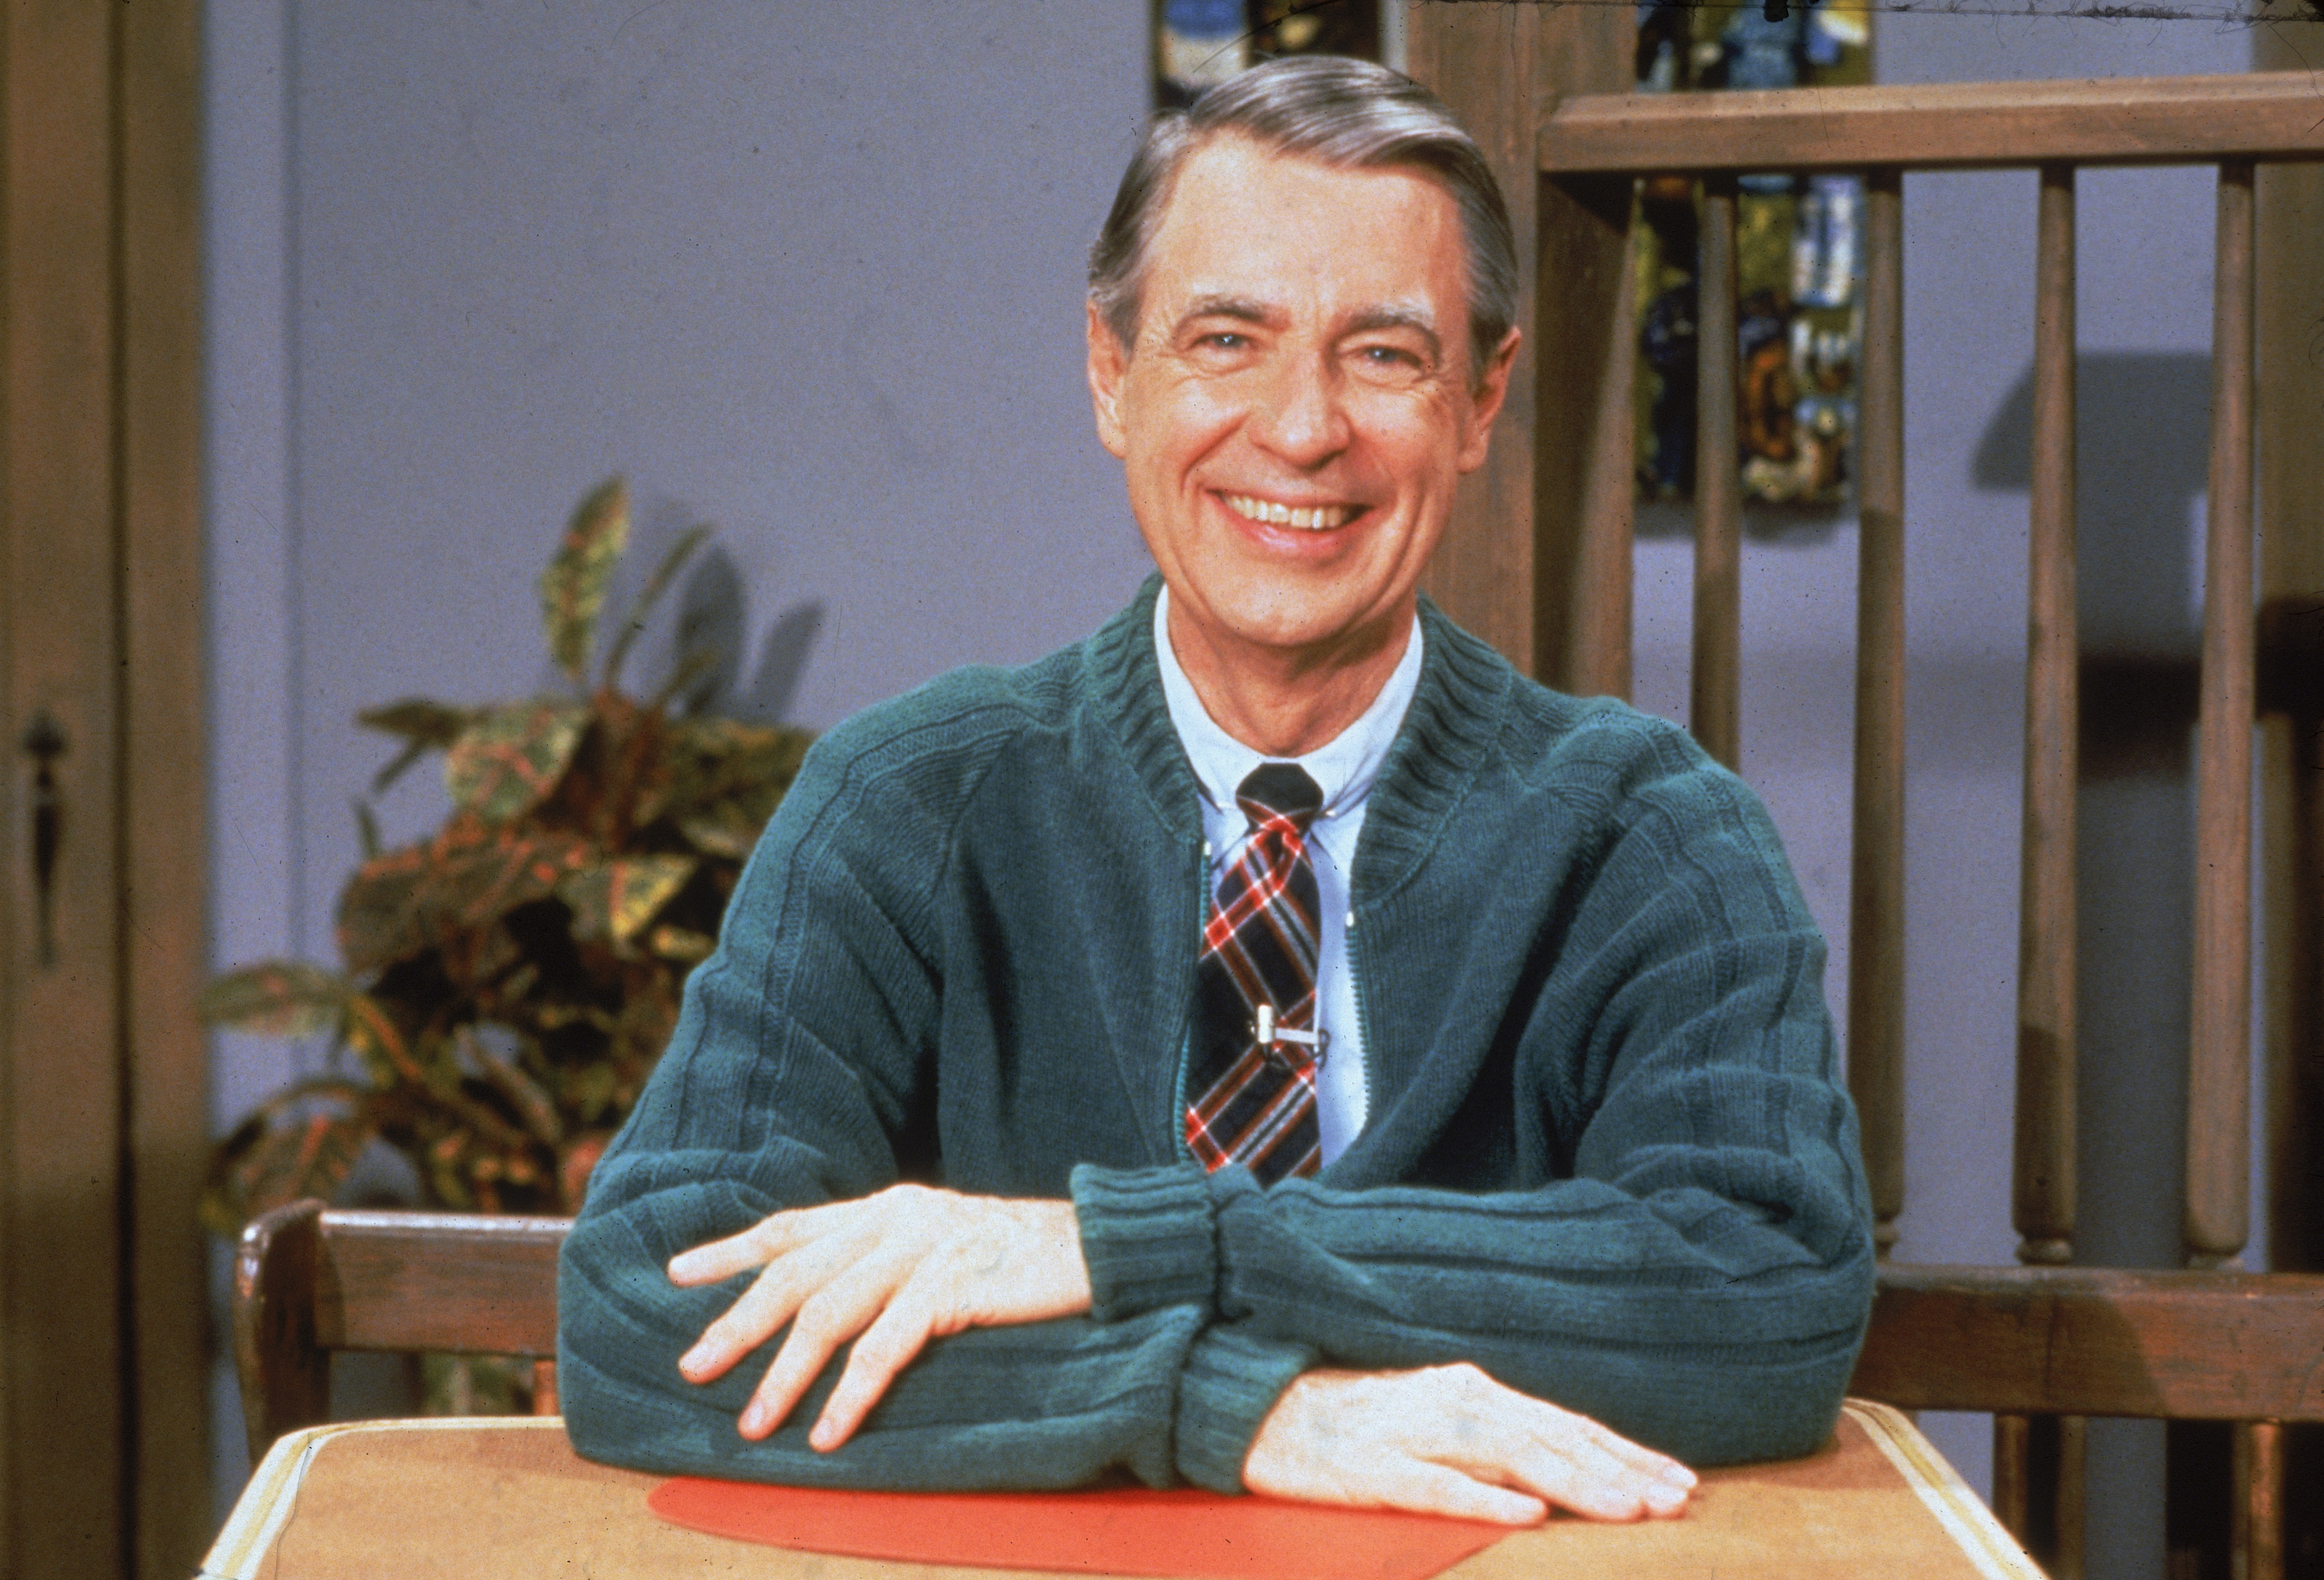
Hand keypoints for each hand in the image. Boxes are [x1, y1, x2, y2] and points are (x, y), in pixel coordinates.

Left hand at [666, 1184, 1091, 1449]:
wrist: (1100, 1246)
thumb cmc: (1020, 1256)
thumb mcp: (942, 1242)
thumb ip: (886, 1258)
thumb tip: (825, 1301)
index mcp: (888, 1205)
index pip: (793, 1225)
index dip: (733, 1249)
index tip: (676, 1275)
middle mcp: (897, 1217)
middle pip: (797, 1272)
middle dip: (738, 1322)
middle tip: (693, 1368)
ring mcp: (924, 1249)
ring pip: (831, 1312)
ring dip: (785, 1373)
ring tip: (752, 1423)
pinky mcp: (954, 1286)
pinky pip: (886, 1347)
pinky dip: (851, 1393)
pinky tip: (829, 1433)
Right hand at [1242, 1364, 1696, 1523]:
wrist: (1263, 1408)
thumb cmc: (1359, 1423)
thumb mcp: (1439, 1424)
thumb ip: (1499, 1444)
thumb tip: (1568, 1475)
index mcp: (1473, 1394)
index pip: (1565, 1426)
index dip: (1625, 1455)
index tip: (1681, 1482)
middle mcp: (1454, 1403)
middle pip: (1549, 1440)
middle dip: (1618, 1472)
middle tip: (1676, 1501)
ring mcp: (1414, 1434)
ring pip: (1507, 1458)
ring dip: (1572, 1483)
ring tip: (1626, 1510)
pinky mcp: (1372, 1470)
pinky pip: (1435, 1488)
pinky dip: (1482, 1500)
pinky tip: (1523, 1517)